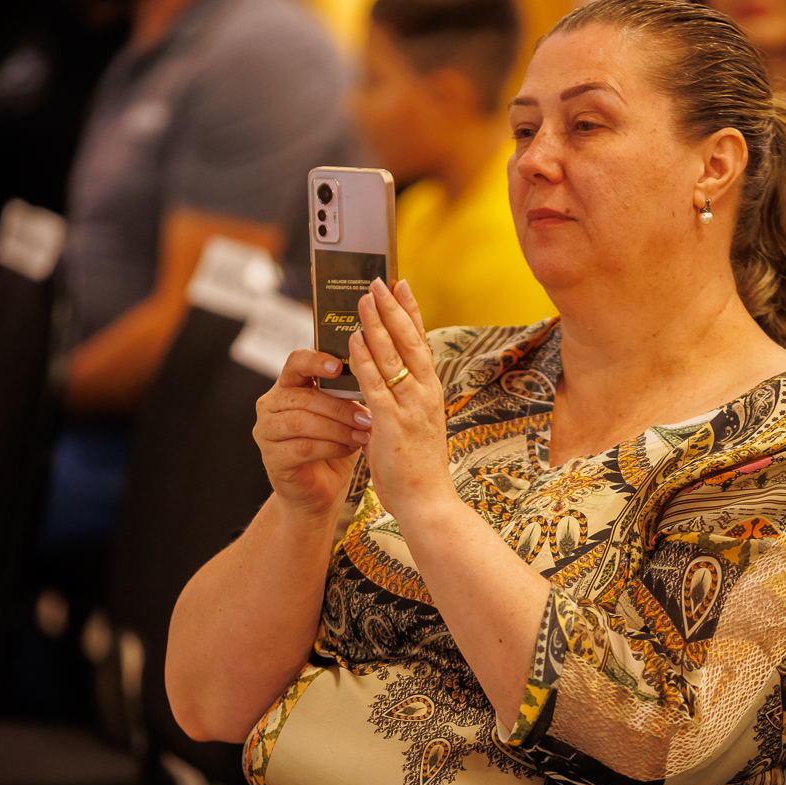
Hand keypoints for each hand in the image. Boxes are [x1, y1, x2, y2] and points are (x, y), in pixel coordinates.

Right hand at [253, 349, 371, 522]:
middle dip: (339, 407)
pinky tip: (348, 449)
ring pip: (301, 422)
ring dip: (336, 428)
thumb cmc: (332, 450)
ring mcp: (265, 431)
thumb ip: (347, 397)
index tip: (339, 367)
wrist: (319, 493)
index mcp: (288, 387)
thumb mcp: (343, 418)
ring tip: (361, 435)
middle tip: (367, 418)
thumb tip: (369, 377)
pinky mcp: (270, 457)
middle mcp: (270, 405)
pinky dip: (330, 447)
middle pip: (302, 396)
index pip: (295, 363)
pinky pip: (302, 447)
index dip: (315, 361)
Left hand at [349, 278, 454, 525]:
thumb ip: (407, 401)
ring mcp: (411, 407)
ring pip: (392, 355)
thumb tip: (392, 380)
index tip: (402, 285)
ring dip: (376, 324)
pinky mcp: (392, 422)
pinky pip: (375, 383)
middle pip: (409, 340)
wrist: (429, 503)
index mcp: (431, 393)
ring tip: (363, 298)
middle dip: (392, 308)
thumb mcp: (417, 426)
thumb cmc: (420, 469)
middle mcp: (425, 394)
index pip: (421, 342)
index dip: (411, 311)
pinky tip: (354, 338)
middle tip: (379, 281)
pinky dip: (364, 358)